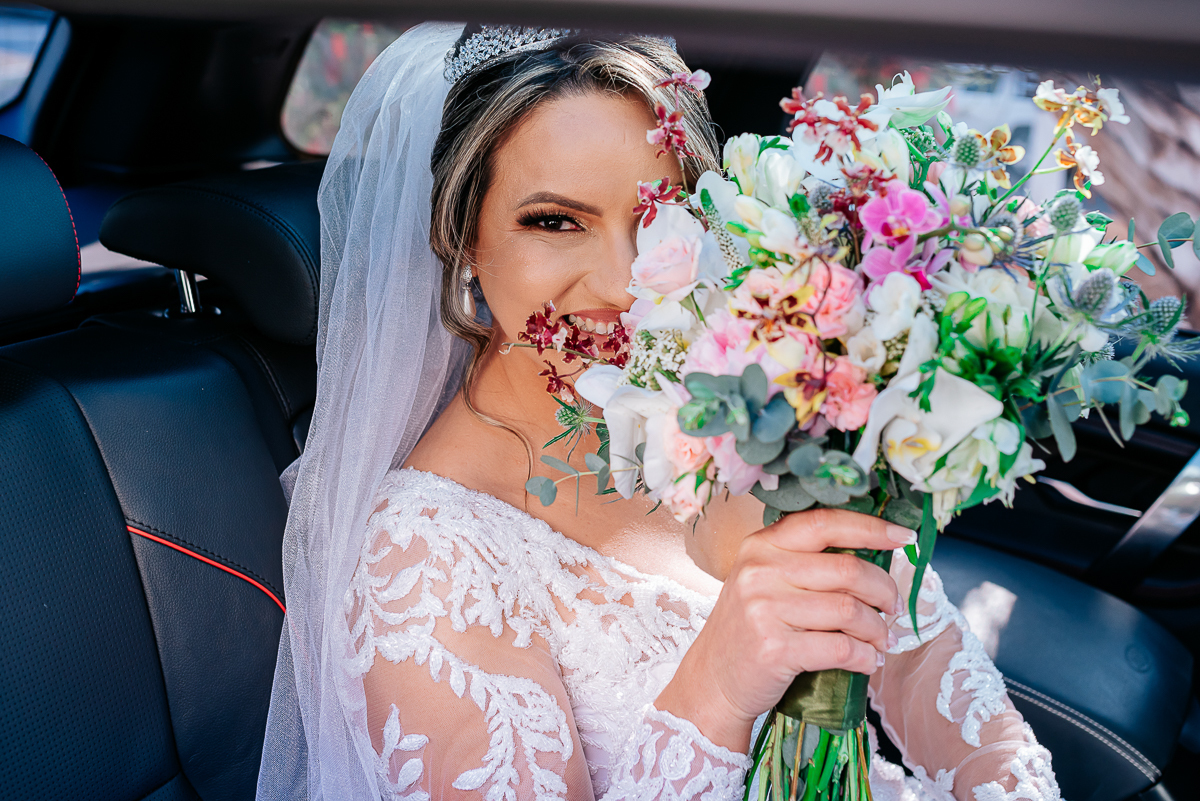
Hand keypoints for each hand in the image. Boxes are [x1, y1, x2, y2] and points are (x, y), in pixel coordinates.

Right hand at [655, 508, 913, 751]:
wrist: (713, 679)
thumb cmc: (749, 627)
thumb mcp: (763, 580)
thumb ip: (804, 562)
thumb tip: (874, 555)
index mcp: (761, 545)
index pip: (824, 523)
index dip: (871, 527)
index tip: (903, 537)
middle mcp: (760, 571)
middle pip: (848, 570)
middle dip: (884, 590)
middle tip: (893, 607)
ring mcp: (764, 609)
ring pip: (850, 611)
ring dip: (878, 630)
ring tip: (881, 640)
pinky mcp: (775, 648)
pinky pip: (842, 648)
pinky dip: (866, 658)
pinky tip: (868, 662)